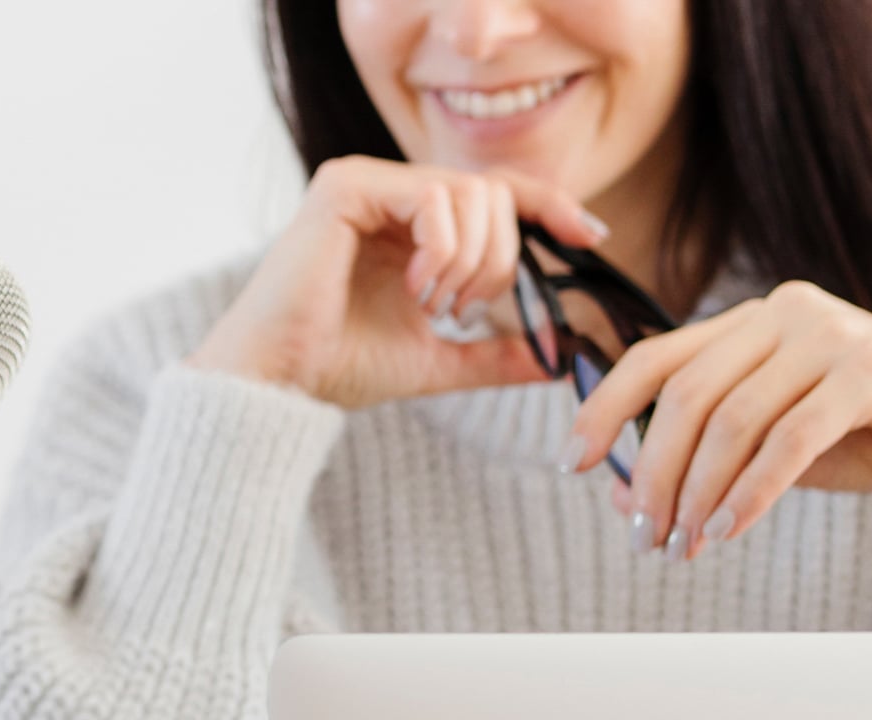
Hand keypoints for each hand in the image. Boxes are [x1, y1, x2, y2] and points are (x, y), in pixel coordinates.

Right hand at [184, 154, 608, 409]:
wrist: (279, 384)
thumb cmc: (340, 369)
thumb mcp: (437, 361)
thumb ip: (494, 355)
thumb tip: (557, 358)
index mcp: (412, 225)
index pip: (496, 195)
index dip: (550, 207)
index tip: (592, 238)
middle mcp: (390, 193)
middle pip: (493, 193)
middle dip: (499, 260)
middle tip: (463, 310)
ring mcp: (367, 183)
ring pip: (470, 193)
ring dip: (471, 262)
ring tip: (435, 306)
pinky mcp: (346, 186)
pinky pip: (432, 196)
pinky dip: (442, 250)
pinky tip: (414, 290)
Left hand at [565, 280, 871, 558]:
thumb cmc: (857, 433)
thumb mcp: (763, 447)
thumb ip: (697, 459)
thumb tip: (619, 496)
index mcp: (748, 321)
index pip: (653, 357)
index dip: (603, 409)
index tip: (572, 464)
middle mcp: (784, 313)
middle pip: (685, 397)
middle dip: (655, 476)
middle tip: (644, 537)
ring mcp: (830, 335)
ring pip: (732, 422)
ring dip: (697, 495)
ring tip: (684, 547)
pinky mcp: (871, 373)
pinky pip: (788, 441)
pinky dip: (749, 494)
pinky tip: (726, 531)